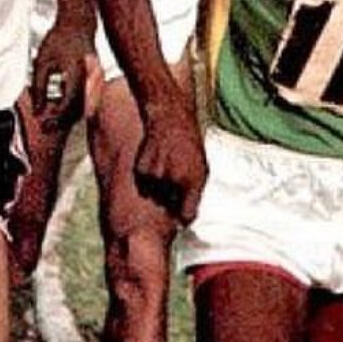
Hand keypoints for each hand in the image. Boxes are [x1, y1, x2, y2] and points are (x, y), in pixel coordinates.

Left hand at [31, 26, 101, 132]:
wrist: (78, 24)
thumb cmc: (60, 39)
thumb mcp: (42, 62)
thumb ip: (39, 88)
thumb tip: (38, 110)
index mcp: (78, 72)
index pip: (69, 103)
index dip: (56, 116)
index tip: (43, 122)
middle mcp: (91, 78)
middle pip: (79, 110)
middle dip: (63, 122)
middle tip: (46, 127)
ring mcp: (97, 80)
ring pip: (85, 108)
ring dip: (69, 117)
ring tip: (52, 121)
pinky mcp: (97, 81)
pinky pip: (88, 101)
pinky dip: (75, 109)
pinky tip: (61, 109)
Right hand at [134, 97, 207, 223]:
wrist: (171, 120)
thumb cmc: (189, 147)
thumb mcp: (201, 169)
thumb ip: (194, 194)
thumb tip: (184, 220)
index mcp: (192, 181)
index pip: (186, 215)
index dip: (183, 217)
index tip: (180, 217)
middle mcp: (174, 180)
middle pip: (168, 208)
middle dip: (170, 202)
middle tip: (173, 183)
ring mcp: (156, 175)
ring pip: (154, 197)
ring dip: (158, 191)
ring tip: (166, 170)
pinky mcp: (141, 169)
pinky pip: (143, 186)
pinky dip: (147, 180)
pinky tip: (155, 164)